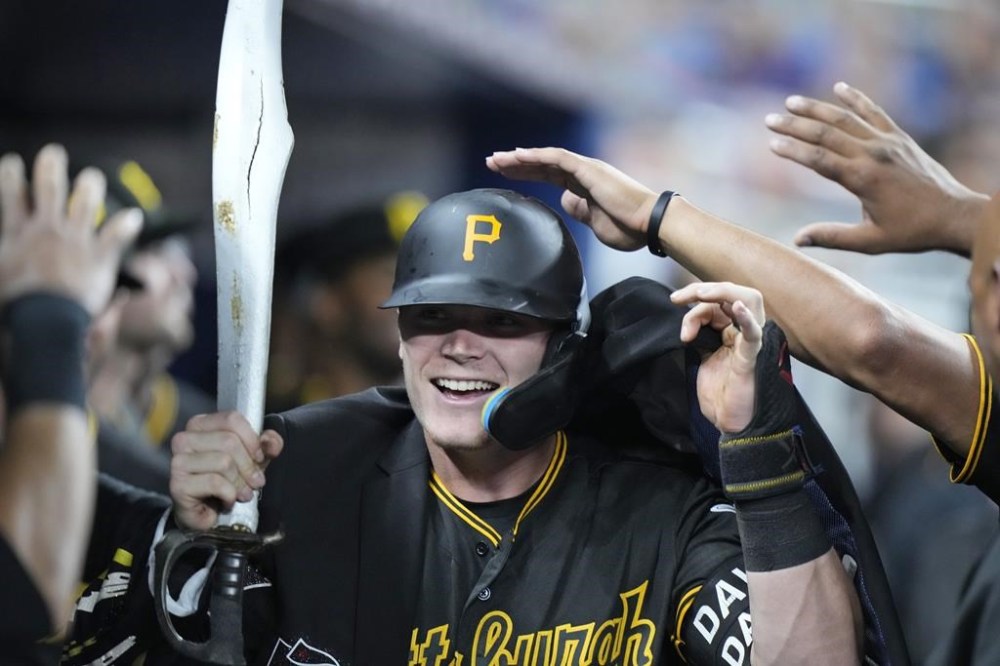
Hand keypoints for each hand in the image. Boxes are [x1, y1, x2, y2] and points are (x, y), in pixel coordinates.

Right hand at [0, 144, 141, 315]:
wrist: (47, 321)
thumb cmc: (13, 304)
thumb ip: (1, 249)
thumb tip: (3, 239)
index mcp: (17, 232)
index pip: (11, 193)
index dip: (11, 174)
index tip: (13, 163)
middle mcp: (47, 229)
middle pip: (49, 187)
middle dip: (51, 165)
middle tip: (54, 152)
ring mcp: (76, 240)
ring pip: (85, 201)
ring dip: (89, 185)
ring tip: (92, 176)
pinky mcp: (99, 256)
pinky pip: (117, 234)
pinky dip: (127, 225)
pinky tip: (135, 217)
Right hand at [169, 411, 283, 530]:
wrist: (209, 515)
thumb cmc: (229, 481)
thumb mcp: (253, 459)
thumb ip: (266, 446)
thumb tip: (270, 440)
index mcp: (201, 425)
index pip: (231, 419)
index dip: (251, 440)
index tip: (259, 457)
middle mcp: (185, 439)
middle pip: (229, 441)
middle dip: (248, 466)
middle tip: (254, 482)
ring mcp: (178, 461)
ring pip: (223, 462)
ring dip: (239, 483)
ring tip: (242, 493)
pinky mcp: (178, 484)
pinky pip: (215, 483)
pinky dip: (228, 494)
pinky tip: (227, 500)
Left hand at [486, 147, 657, 250]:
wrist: (648, 224)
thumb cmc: (628, 228)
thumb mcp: (595, 222)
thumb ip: (580, 210)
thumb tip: (566, 202)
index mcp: (584, 184)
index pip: (548, 174)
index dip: (526, 173)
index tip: (505, 175)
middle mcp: (583, 172)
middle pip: (542, 164)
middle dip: (516, 164)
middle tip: (492, 163)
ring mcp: (586, 168)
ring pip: (545, 158)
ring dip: (519, 158)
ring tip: (496, 160)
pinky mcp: (588, 169)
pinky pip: (557, 158)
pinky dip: (536, 156)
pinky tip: (517, 156)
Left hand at [670, 282, 764, 432]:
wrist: (730, 423)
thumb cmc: (721, 394)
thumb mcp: (703, 358)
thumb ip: (699, 337)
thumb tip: (687, 323)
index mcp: (732, 332)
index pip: (717, 302)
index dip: (695, 300)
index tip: (673, 303)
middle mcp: (744, 332)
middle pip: (731, 294)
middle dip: (703, 290)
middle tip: (678, 298)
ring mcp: (751, 343)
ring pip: (749, 301)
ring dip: (723, 292)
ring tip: (701, 295)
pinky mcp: (752, 358)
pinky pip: (754, 334)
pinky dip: (746, 318)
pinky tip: (737, 307)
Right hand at [766, 82, 987, 255]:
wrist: (953, 215)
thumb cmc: (911, 232)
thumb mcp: (870, 242)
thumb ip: (832, 237)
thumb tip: (797, 239)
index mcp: (863, 180)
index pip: (819, 160)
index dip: (793, 151)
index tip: (772, 144)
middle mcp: (873, 155)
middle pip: (827, 134)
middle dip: (795, 126)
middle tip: (769, 119)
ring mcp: (887, 143)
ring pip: (846, 119)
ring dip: (817, 108)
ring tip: (792, 101)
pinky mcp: (899, 138)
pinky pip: (875, 112)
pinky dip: (856, 99)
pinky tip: (839, 87)